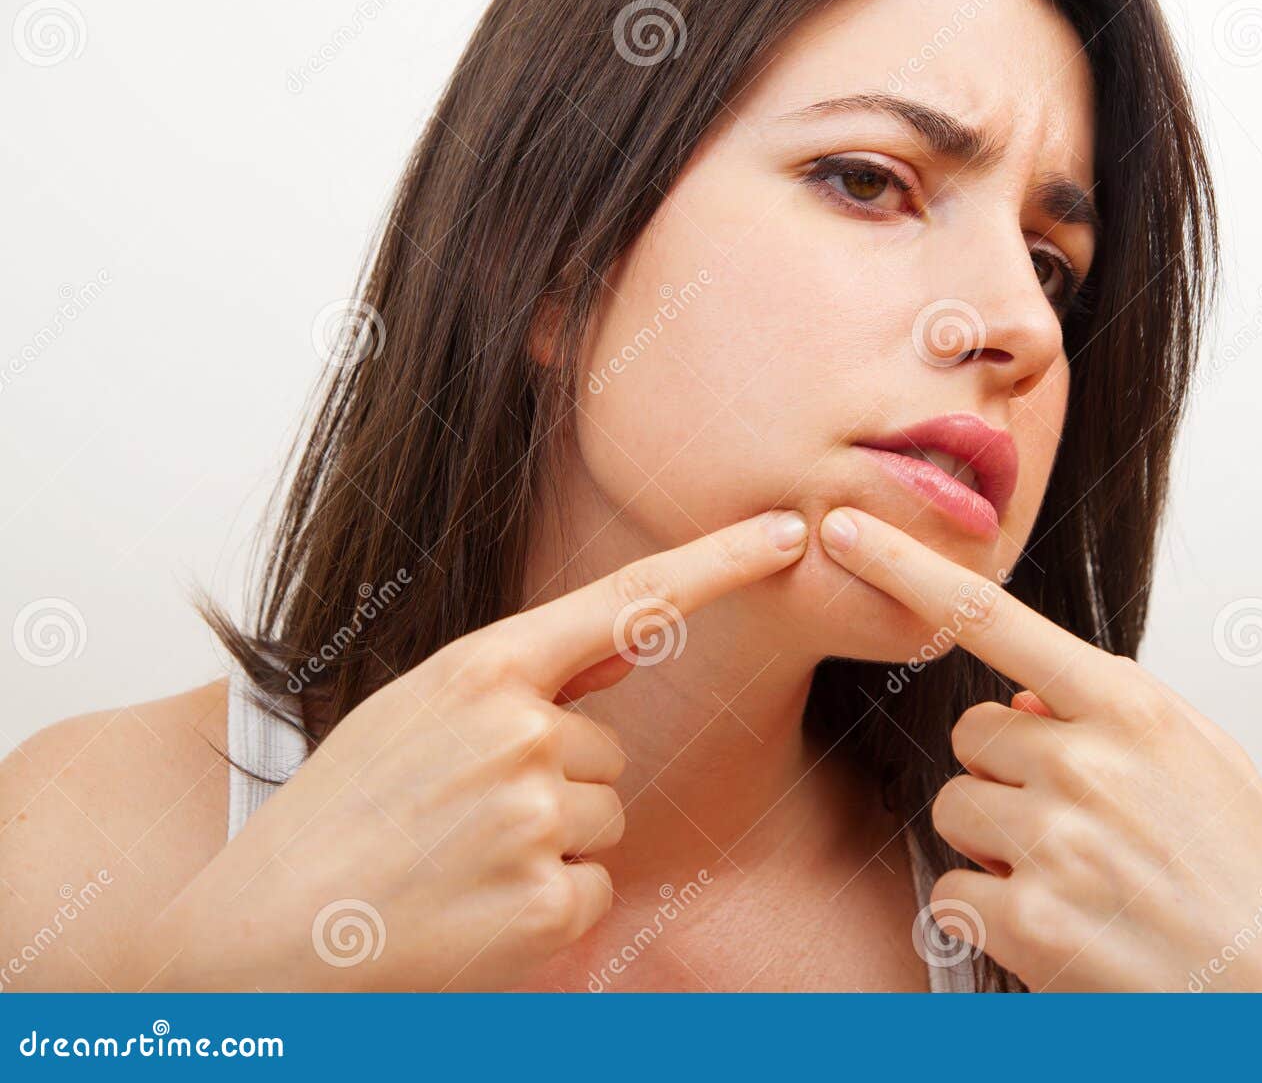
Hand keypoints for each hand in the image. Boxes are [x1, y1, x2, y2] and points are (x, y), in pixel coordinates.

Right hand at [118, 509, 809, 990]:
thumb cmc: (337, 818)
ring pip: (605, 818)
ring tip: (460, 864)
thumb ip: (521, 680)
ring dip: (552, 846)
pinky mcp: (547, 902)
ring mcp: (535, 818)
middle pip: (609, 751)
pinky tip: (476, 913)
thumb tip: (624, 645)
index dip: (717, 563)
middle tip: (461, 821)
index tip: (785, 533)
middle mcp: (520, 733)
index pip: (627, 602)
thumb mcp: (413, 716)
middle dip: (556, 785)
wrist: (261, 941)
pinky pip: (594, 888)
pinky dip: (548, 907)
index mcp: (481, 670)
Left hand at [818, 507, 1261, 992]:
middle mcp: (1088, 763)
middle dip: (1003, 774)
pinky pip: (953, 893)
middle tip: (1074, 822)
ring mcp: (1056, 842)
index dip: (907, 569)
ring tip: (1077, 878)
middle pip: (969, 735)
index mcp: (1133, 709)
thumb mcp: (1204, 759)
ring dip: (995, 845)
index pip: (994, 617)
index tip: (847, 530)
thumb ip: (1112, 708)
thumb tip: (1019, 695)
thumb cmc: (1242, 874)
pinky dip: (989, 915)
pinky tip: (1058, 928)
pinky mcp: (1030, 921)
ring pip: (956, 810)